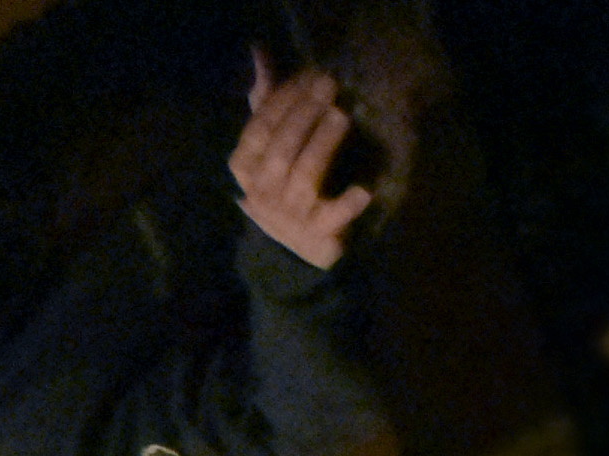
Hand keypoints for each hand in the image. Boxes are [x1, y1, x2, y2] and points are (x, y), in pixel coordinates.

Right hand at [234, 53, 371, 270]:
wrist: (294, 248)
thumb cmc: (281, 185)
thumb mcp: (269, 145)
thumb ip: (266, 101)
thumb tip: (261, 54)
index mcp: (245, 168)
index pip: (259, 129)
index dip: (283, 100)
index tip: (309, 76)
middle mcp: (261, 192)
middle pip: (280, 151)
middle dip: (303, 116)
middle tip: (329, 87)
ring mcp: (289, 216)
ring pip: (302, 178)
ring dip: (321, 145)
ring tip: (341, 116)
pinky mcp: (317, 234)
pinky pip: (331, 219)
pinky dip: (346, 206)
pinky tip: (363, 191)